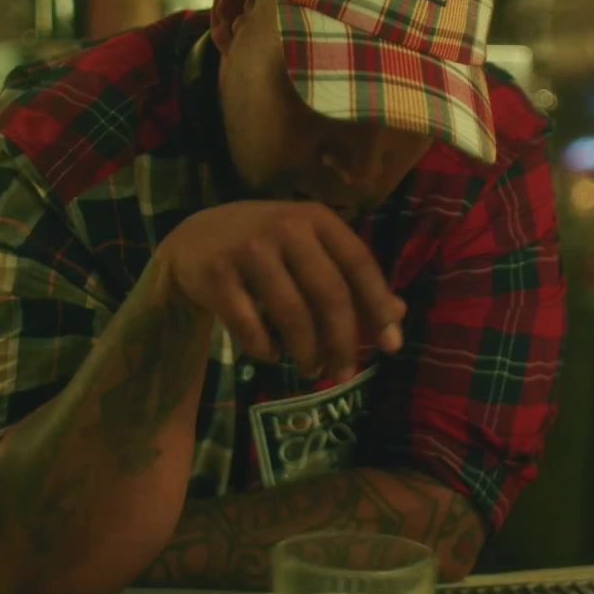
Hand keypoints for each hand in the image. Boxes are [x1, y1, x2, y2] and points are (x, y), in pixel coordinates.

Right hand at [157, 201, 405, 381]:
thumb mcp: (310, 250)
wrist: (195, 239)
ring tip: (311, 370)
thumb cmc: (267, 248)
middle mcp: (286, 227)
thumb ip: (351, 276)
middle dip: (342, 342)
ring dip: (306, 351)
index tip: (390, 346)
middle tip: (345, 375)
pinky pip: (249, 325)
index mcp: (317, 219)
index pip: (359, 263)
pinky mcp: (217, 274)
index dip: (378, 306)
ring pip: (292, 314)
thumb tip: (398, 314)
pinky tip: (271, 355)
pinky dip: (265, 348)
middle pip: (329, 294)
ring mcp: (249, 249)